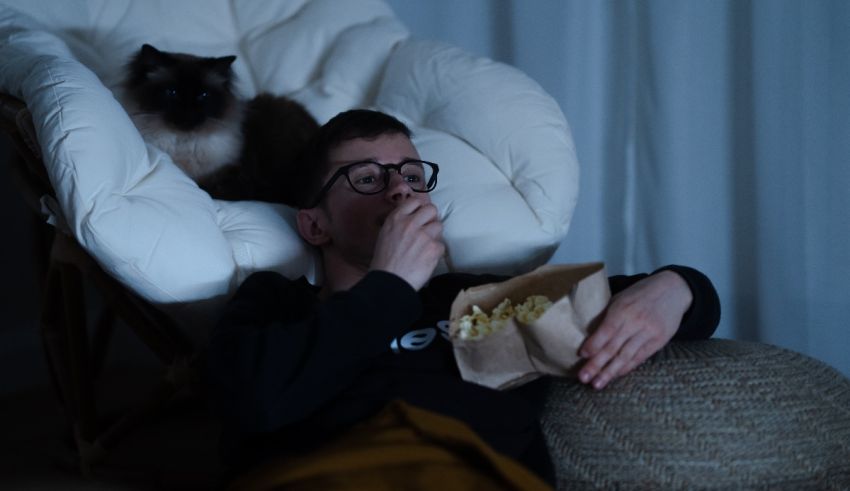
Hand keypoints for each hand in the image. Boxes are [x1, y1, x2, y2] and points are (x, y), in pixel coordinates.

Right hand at [369, 200, 444, 289]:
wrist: (389, 282)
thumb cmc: (385, 262)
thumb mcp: (385, 235)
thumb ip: (399, 223)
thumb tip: (413, 217)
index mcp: (396, 219)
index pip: (415, 201)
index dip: (419, 209)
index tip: (419, 216)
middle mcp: (410, 223)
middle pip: (431, 209)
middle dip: (431, 218)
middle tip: (427, 229)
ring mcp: (423, 235)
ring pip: (439, 225)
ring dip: (434, 235)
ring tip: (425, 247)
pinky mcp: (433, 248)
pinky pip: (441, 245)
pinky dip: (435, 252)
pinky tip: (426, 259)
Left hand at [577, 270, 692, 389]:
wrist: (673, 289)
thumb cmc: (641, 294)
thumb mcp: (621, 298)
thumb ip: (607, 315)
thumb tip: (588, 335)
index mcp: (623, 309)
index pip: (605, 332)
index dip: (593, 345)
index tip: (581, 355)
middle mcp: (636, 323)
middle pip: (613, 348)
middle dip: (596, 365)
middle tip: (583, 378)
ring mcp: (649, 333)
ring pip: (626, 357)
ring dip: (610, 372)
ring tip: (597, 384)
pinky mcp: (659, 341)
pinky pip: (639, 358)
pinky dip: (626, 368)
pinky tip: (615, 375)